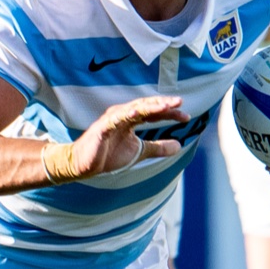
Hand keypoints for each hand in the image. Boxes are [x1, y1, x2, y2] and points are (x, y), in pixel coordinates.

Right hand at [61, 95, 185, 179]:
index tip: (186, 116)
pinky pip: (115, 119)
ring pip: (133, 109)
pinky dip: (126, 114)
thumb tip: (180, 146)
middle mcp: (122, 114)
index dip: (169, 113)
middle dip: (162, 104)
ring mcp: (111, 119)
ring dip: (149, 106)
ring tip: (164, 106)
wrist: (83, 165)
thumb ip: (158, 147)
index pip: (153, 112)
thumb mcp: (139, 152)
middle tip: (179, 103)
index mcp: (130, 118)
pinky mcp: (102, 128)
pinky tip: (137, 112)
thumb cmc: (108, 155)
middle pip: (145, 106)